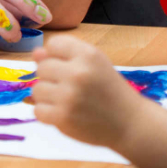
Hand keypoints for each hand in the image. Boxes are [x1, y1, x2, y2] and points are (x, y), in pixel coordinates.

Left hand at [28, 34, 142, 148]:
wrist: (130, 123)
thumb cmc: (109, 90)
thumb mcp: (94, 64)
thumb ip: (65, 56)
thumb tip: (36, 53)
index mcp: (88, 54)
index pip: (53, 44)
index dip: (57, 56)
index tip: (70, 67)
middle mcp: (78, 73)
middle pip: (42, 67)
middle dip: (52, 77)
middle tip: (70, 87)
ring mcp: (69, 96)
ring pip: (37, 89)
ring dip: (48, 96)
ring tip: (66, 101)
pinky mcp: (63, 118)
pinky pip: (38, 110)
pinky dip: (47, 113)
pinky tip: (63, 113)